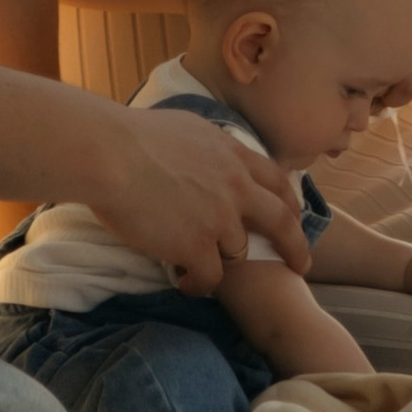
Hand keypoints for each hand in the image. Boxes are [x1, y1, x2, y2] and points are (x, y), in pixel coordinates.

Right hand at [87, 106, 308, 294]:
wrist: (110, 154)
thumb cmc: (131, 135)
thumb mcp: (185, 128)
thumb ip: (206, 146)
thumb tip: (205, 152)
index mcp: (231, 154)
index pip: (275, 180)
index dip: (289, 201)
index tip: (295, 216)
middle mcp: (235, 186)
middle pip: (281, 222)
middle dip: (295, 246)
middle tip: (301, 265)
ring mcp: (219, 218)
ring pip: (239, 253)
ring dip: (225, 264)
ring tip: (203, 272)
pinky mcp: (197, 246)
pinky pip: (210, 278)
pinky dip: (200, 284)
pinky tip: (186, 283)